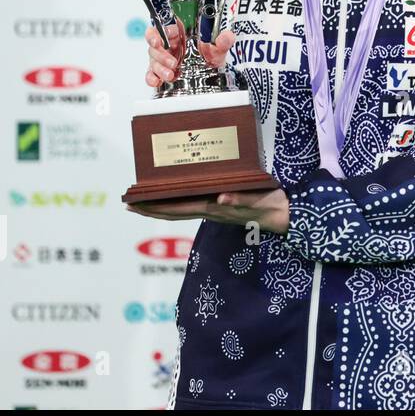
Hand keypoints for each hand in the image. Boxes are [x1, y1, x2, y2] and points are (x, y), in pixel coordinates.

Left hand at [126, 188, 289, 233]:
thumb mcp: (259, 199)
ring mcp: (215, 211)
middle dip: (149, 209)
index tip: (133, 203)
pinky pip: (194, 207)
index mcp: (214, 207)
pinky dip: (178, 205)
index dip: (154, 207)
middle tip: (127, 203)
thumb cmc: (273, 204)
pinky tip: (172, 200)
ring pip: (181, 211)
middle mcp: (210, 210)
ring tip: (142, 202)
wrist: (287, 216)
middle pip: (173, 212)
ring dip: (160, 208)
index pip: (177, 208)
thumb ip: (241, 199)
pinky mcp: (222, 208)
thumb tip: (221, 198)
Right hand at [145, 19, 234, 87]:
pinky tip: (156, 81)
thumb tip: (227, 36)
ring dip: (159, 68)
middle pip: (155, 47)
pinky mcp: (163, 72)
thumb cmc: (211, 56)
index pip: (161, 29)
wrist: (214, 73)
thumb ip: (223, 41)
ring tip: (170, 74)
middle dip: (162, 56)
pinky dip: (151, 78)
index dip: (156, 33)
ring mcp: (164, 59)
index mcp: (178, 35)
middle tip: (173, 63)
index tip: (159, 40)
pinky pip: (151, 74)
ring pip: (153, 61)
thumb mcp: (218, 48)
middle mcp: (169, 46)